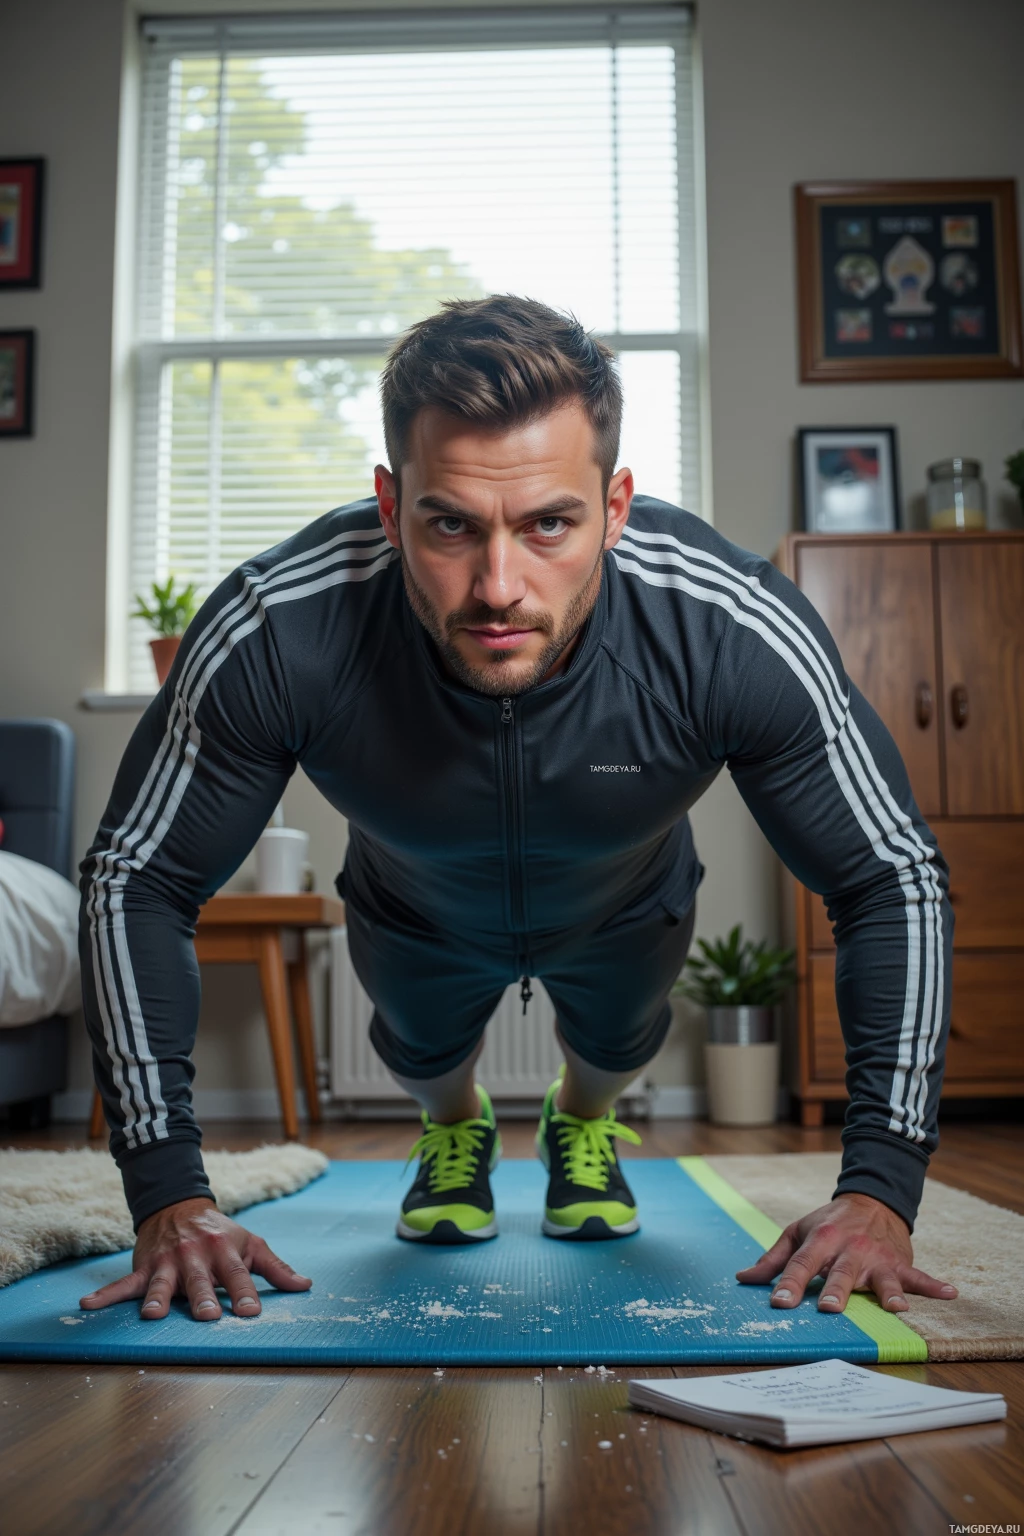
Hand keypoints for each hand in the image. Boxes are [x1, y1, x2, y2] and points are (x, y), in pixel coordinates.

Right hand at [79, 1197, 311, 1321]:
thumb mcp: (251, 1243)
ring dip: (157, 1298)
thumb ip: (276, 1267)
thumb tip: (306, 1287)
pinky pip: (123, 1284)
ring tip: (152, 1315)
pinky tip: (88, 1307)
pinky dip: (105, 1296)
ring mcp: (168, 1262)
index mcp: (225, 1251)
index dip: (244, 1294)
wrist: (179, 1205)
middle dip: (204, 1299)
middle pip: (201, 1282)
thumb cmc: (221, 1232)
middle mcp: (196, 1256)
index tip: (250, 1313)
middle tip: (208, 1317)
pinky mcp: (144, 1267)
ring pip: (163, 1283)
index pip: (238, 1275)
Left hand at [735, 1192, 957, 1313]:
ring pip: (881, 1277)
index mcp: (820, 1240)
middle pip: (841, 1273)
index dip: (789, 1284)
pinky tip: (950, 1293)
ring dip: (887, 1293)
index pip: (801, 1264)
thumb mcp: (798, 1232)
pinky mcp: (899, 1262)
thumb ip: (773, 1258)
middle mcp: (848, 1249)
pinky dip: (933, 1285)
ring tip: (897, 1308)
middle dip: (836, 1291)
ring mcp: (876, 1257)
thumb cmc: (828, 1223)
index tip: (778, 1303)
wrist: (871, 1200)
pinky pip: (918, 1276)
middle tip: (831, 1309)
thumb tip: (743, 1279)